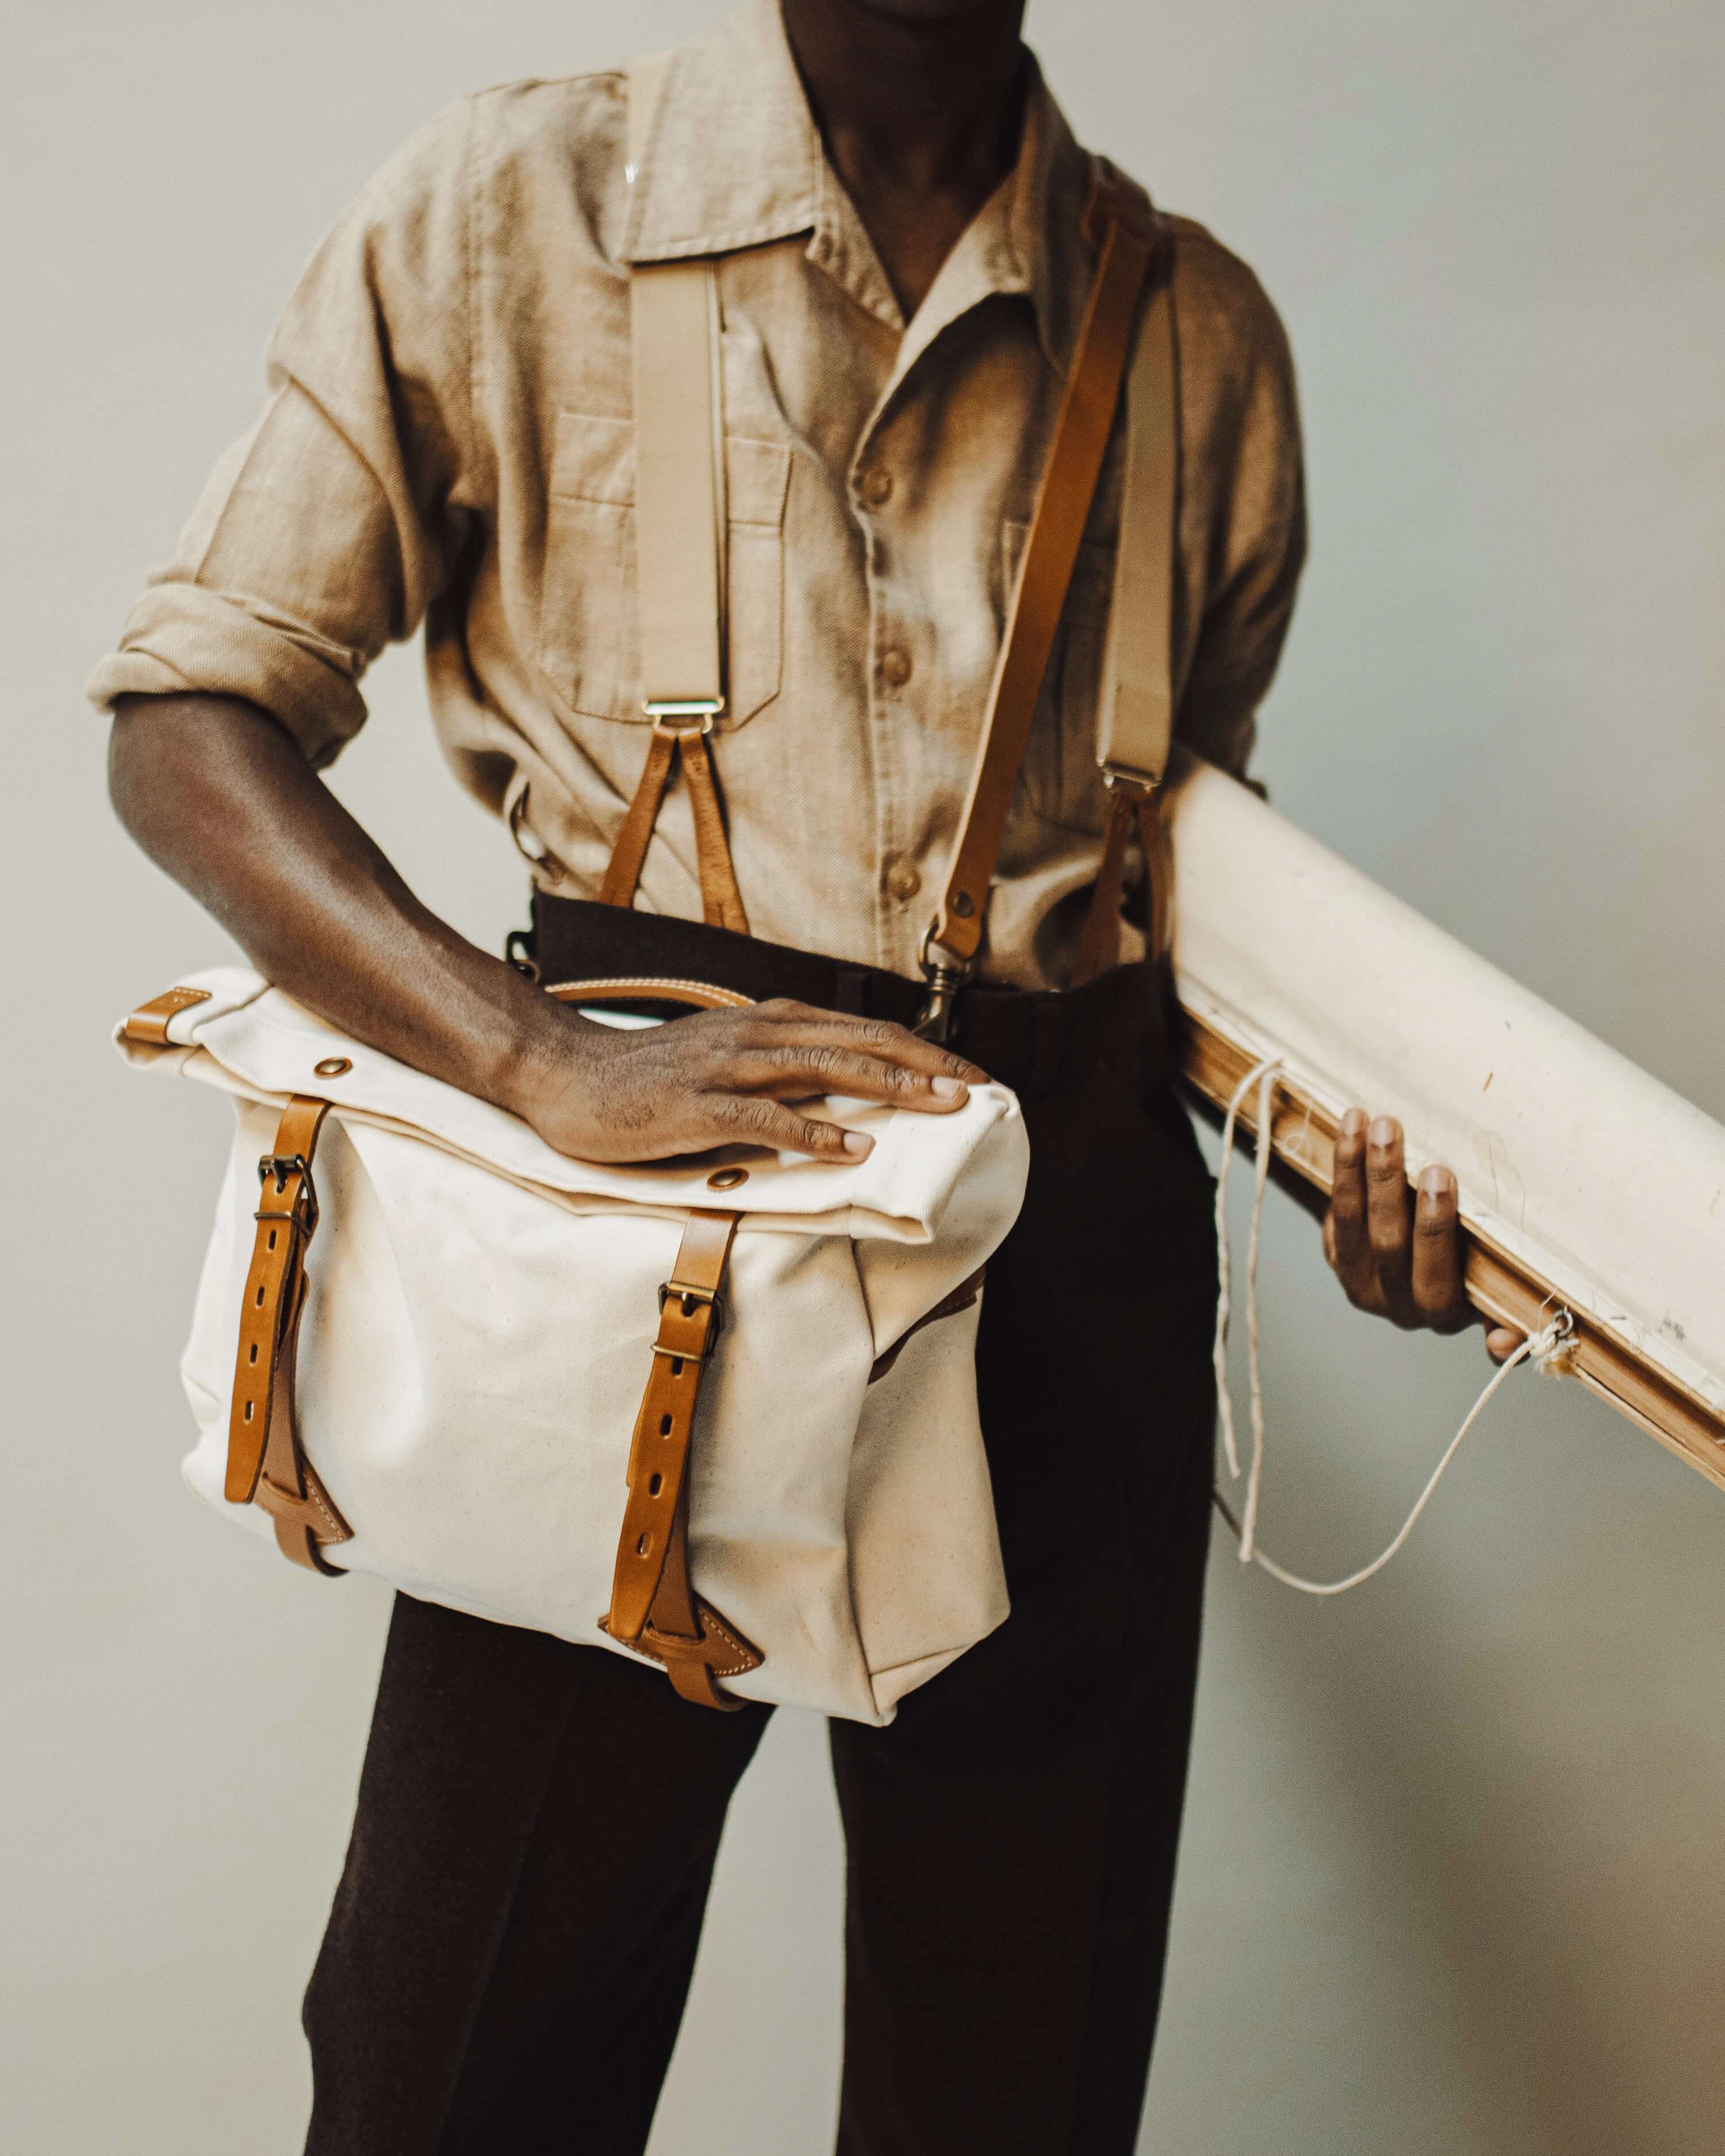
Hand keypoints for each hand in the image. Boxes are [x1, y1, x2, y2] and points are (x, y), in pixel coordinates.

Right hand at [510, 997, 987, 1164]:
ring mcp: (728, 1067)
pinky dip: (814, 1134)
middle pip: (859, 1041)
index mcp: (768, 1023)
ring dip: (889, 1088)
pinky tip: (852, 1148)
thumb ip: (778, 1074)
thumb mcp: (725, 1062)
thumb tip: (841, 1102)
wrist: (566, 1074)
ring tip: (941, 1107)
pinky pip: (767, 1119)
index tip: (969, 1074)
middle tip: (978, 1087)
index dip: (921, 1050)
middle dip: (926, 1065)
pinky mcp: (698, 1105)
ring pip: (825, 1070)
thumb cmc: (648, 1078)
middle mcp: (757, 1034)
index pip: (861, 1030)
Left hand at [1324, 1110, 1523, 1362]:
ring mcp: (1361, 1282)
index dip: (1438, 1234)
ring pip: (1357, 1222)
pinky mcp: (1337, 1258)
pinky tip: (1351, 1129)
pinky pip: (1336, 1209)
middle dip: (1398, 1190)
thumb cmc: (1474, 1264)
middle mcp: (1397, 1305)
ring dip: (1365, 1170)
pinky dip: (1343, 1168)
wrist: (1422, 1258)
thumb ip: (1504, 1308)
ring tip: (1376, 1123)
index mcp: (1444, 1313)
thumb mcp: (1494, 1288)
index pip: (1440, 1285)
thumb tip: (1508, 1343)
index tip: (1444, 1179)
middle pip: (1391, 1245)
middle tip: (1411, 1146)